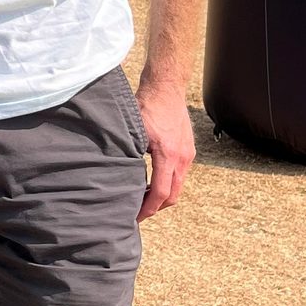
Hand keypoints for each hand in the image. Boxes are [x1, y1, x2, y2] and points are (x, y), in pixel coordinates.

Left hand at [135, 72, 194, 220]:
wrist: (165, 87)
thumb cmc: (145, 106)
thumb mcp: (133, 133)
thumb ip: (129, 156)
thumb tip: (117, 179)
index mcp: (168, 156)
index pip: (160, 194)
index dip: (147, 210)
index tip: (134, 218)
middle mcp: (182, 157)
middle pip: (173, 196)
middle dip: (155, 208)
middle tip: (137, 214)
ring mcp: (188, 153)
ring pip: (178, 186)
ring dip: (162, 196)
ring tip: (142, 200)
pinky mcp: (187, 148)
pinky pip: (179, 174)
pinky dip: (167, 183)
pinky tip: (151, 182)